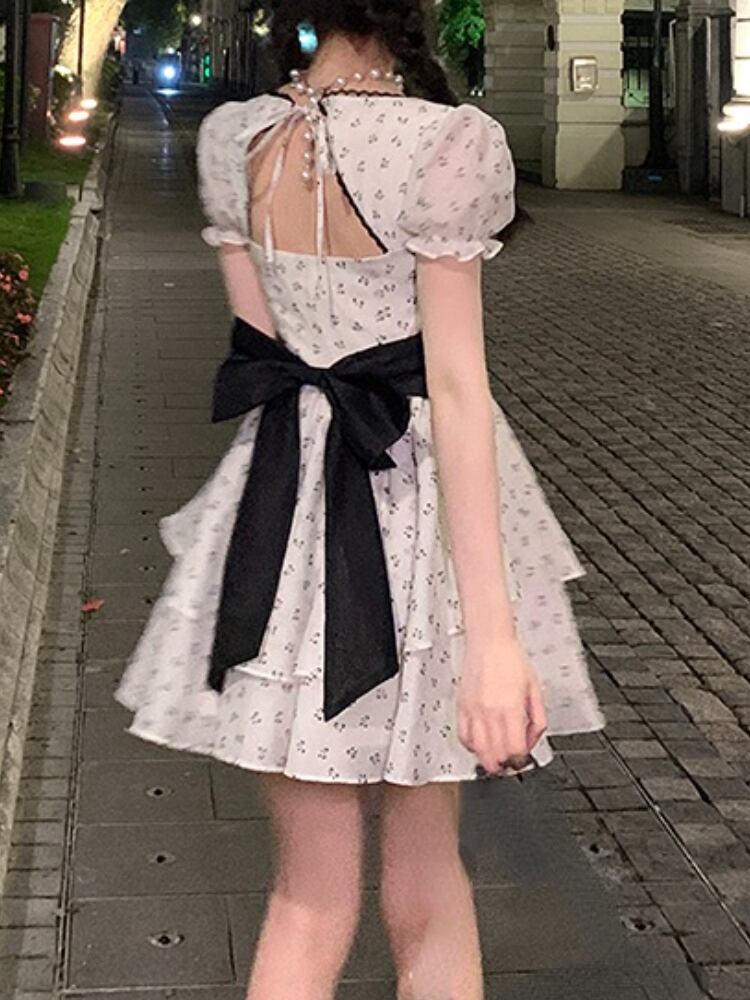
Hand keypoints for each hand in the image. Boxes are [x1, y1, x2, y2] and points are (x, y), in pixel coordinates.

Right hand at [456, 635, 546, 774]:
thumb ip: (538, 719)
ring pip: (477, 750)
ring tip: (496, 761)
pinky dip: (471, 746)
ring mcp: (473, 710)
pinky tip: (480, 745)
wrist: (489, 642)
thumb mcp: (536, 689)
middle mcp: (490, 712)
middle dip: (505, 765)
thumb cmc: (511, 661)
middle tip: (511, 765)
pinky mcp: (461, 707)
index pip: (515, 748)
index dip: (521, 760)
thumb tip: (532, 740)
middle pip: (496, 754)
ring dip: (487, 761)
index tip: (523, 760)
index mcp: (511, 708)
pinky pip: (463, 736)